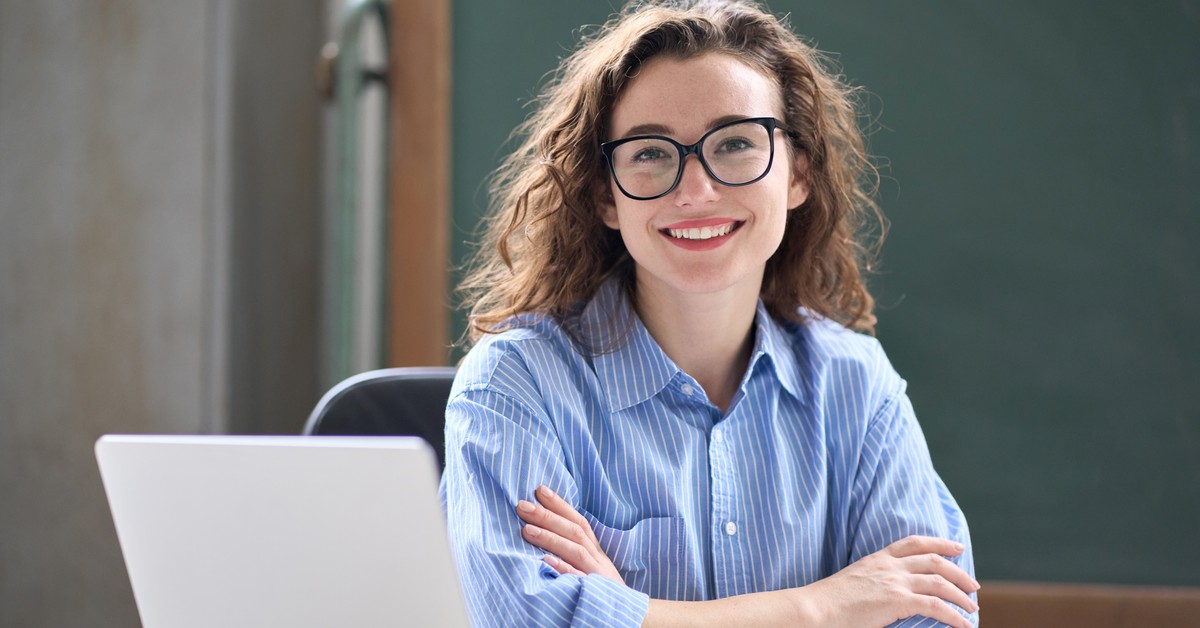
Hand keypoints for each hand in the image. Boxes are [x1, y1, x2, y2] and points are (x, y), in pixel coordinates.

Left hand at [514, 485, 623, 583]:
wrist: (630, 619)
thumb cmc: (603, 592)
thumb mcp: (592, 568)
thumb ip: (575, 550)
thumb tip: (548, 530)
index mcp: (596, 552)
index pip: (578, 521)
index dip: (560, 504)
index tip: (539, 489)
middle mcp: (598, 560)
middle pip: (574, 532)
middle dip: (548, 516)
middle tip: (521, 505)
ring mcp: (597, 576)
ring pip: (575, 551)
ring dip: (551, 539)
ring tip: (527, 530)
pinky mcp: (596, 594)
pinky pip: (579, 580)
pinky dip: (563, 570)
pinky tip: (546, 562)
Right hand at [798, 535, 978, 627]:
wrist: (816, 608)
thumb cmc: (829, 602)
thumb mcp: (854, 583)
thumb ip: (875, 583)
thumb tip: (888, 595)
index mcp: (877, 559)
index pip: (913, 543)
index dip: (939, 543)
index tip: (955, 546)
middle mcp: (889, 566)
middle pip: (933, 560)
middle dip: (958, 572)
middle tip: (973, 584)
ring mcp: (894, 582)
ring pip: (939, 582)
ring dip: (961, 595)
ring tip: (972, 607)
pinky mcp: (897, 600)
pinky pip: (936, 605)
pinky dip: (954, 615)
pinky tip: (963, 624)